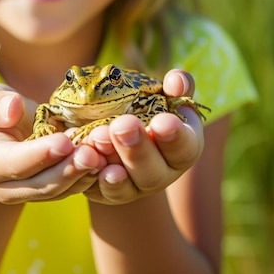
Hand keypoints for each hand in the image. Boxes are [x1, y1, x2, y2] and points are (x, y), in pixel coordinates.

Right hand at [0, 83, 104, 203]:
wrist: (4, 128)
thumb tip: (12, 109)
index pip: (14, 163)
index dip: (40, 154)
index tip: (64, 141)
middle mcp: (6, 187)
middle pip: (41, 184)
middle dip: (68, 170)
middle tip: (92, 154)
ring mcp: (31, 192)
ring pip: (61, 190)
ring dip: (84, 174)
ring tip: (103, 155)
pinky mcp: (52, 191)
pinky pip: (73, 187)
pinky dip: (90, 174)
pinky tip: (106, 158)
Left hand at [82, 70, 204, 204]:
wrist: (119, 132)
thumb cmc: (149, 109)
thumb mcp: (166, 96)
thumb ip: (177, 86)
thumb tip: (177, 80)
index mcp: (183, 148)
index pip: (186, 147)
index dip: (175, 137)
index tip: (162, 122)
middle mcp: (162, 174)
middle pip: (154, 171)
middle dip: (137, 149)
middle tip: (122, 126)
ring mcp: (135, 188)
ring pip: (127, 184)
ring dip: (112, 160)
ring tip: (98, 137)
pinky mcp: (108, 194)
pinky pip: (102, 191)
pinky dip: (95, 178)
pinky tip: (88, 162)